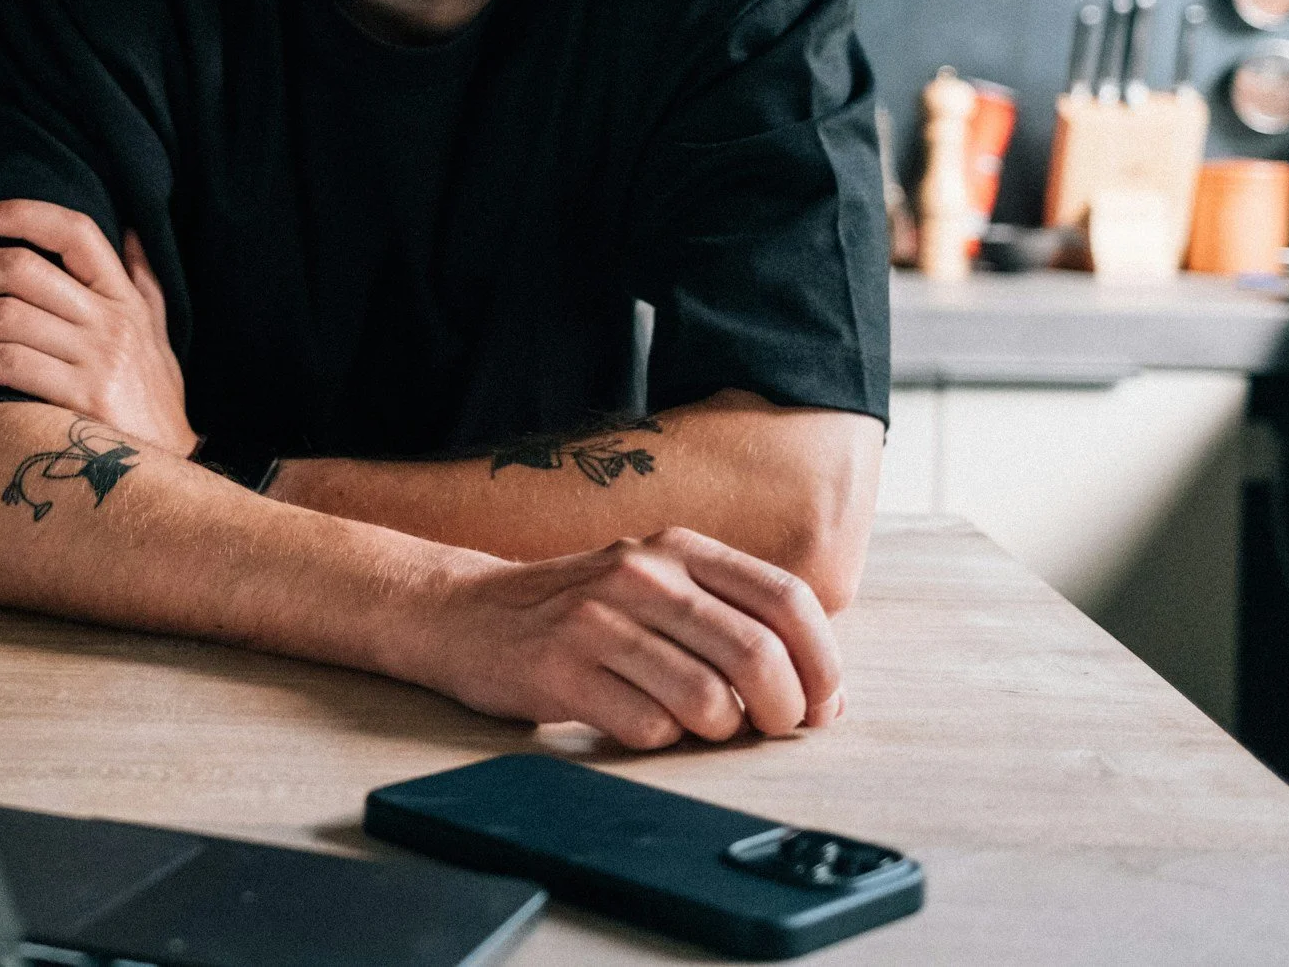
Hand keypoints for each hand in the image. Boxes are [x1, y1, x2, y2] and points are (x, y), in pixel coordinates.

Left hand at [0, 199, 193, 456]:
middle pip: (21, 270)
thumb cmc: (156, 399)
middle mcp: (111, 320)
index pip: (74, 232)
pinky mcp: (81, 399)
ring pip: (3, 316)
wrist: (175, 469)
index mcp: (124, 297)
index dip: (22, 214)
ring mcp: (97, 359)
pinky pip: (7, 364)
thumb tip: (126, 229)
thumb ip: (141, 279)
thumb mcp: (159, 331)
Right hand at [404, 527, 843, 749]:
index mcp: (679, 548)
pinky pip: (647, 728)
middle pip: (757, 654)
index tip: (823, 701)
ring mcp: (598, 620)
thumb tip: (818, 687)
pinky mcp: (560, 669)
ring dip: (719, 731)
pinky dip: (659, 739)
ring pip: (707, 700)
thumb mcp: (653, 582)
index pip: (786, 598)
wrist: (465, 613)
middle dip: (782, 709)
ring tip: (699, 724)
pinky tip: (639, 721)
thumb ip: (727, 614)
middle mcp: (642, 574)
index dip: (821, 660)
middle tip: (771, 727)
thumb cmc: (577, 609)